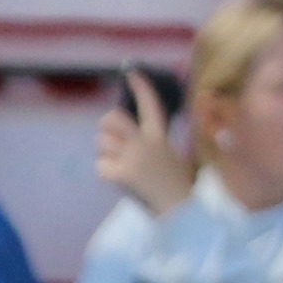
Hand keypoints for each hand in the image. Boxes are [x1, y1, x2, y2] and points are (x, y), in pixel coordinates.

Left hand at [94, 72, 196, 216]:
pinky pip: (101, 166)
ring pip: (102, 143)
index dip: (140, 86)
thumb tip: (149, 133)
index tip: (131, 72)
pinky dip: (107, 174)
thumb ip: (162, 142)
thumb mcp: (179, 156)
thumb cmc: (179, 185)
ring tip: (123, 166)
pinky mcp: (123, 174)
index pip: (150, 105)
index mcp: (160, 137)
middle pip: (112, 119)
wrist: (181, 211)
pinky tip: (121, 181)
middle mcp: (146, 143)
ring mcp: (134, 158)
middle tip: (112, 138)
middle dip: (106, 126)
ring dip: (107, 154)